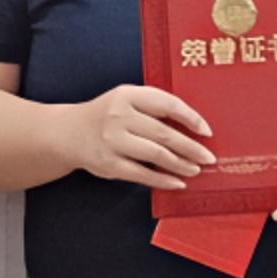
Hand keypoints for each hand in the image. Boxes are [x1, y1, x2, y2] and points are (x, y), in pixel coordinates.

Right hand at [57, 84, 215, 190]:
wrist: (68, 133)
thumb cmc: (106, 116)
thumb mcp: (126, 100)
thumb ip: (153, 107)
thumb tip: (193, 127)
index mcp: (127, 95)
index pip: (166, 104)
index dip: (190, 118)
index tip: (206, 131)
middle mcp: (119, 116)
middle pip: (164, 133)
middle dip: (191, 147)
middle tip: (208, 157)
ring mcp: (112, 141)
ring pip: (156, 155)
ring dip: (180, 164)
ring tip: (195, 169)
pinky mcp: (109, 164)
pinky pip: (142, 174)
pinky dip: (163, 180)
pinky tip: (177, 182)